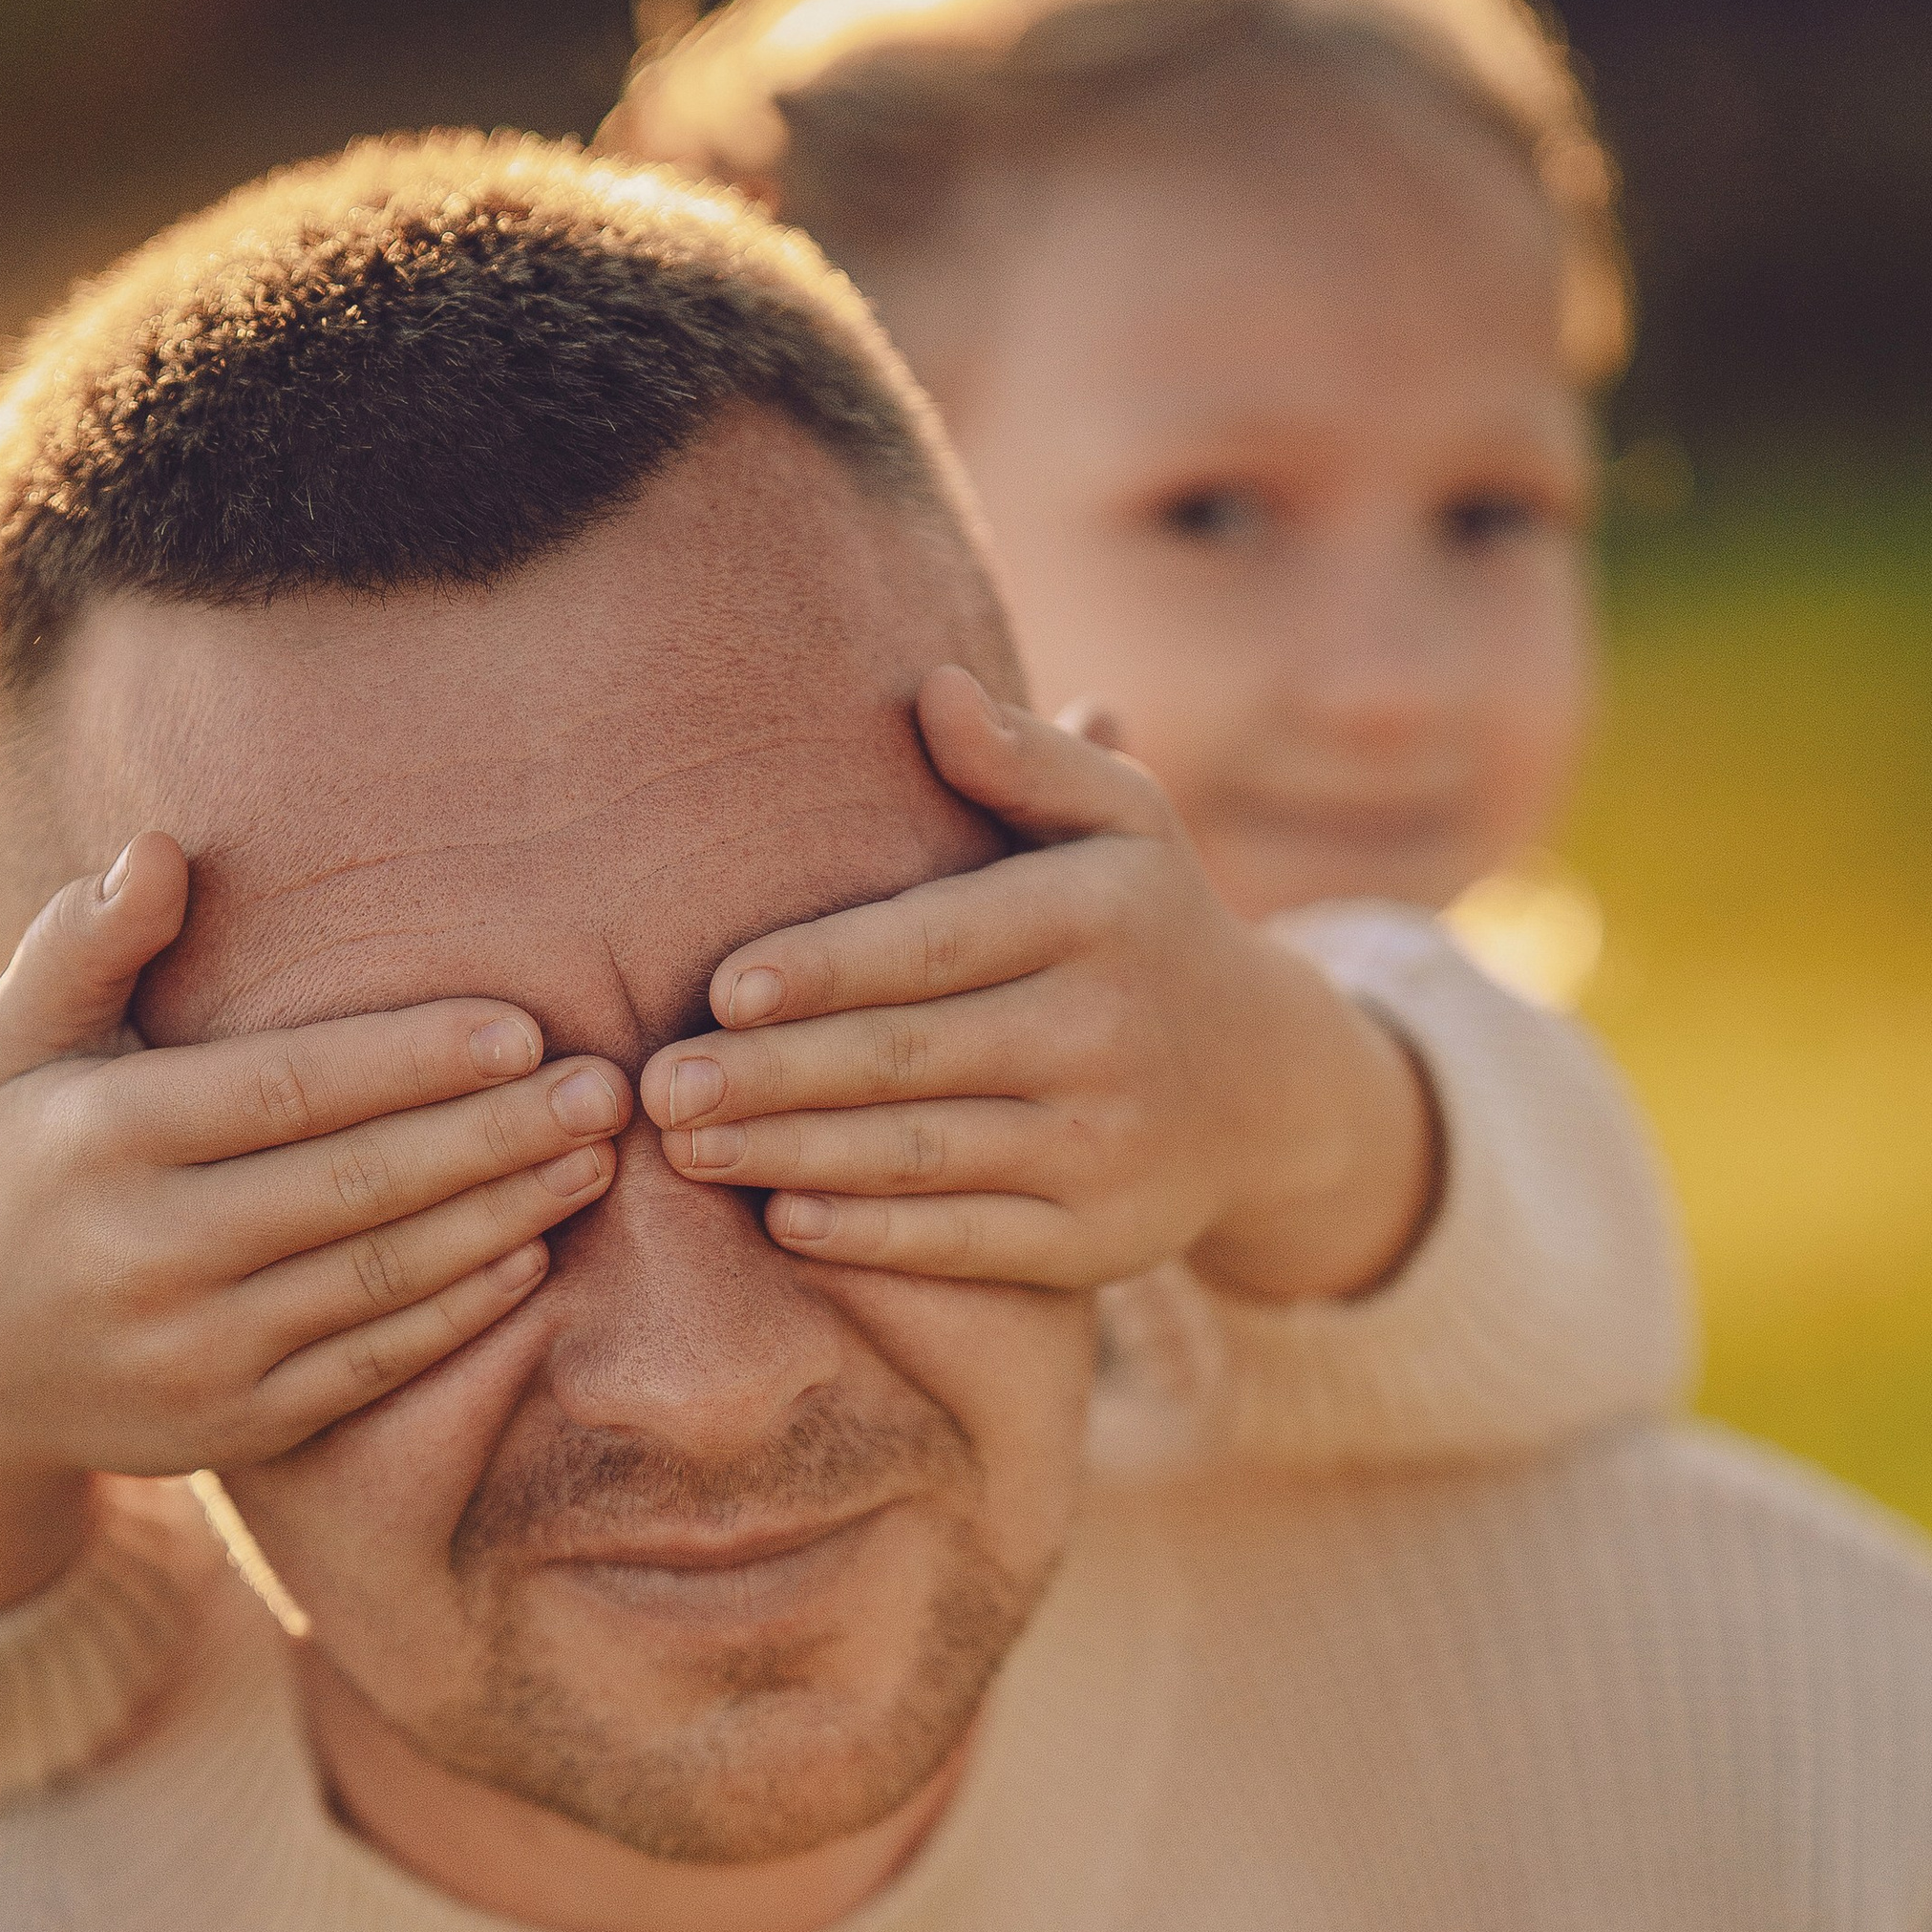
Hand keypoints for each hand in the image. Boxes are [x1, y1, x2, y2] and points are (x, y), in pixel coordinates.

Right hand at [0, 831, 631, 1615]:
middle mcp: (144, 1249)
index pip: (288, 1089)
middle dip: (493, 1137)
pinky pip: (372, 1363)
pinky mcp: (235, 1428)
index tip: (523, 1030)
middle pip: (356, 1185)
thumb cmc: (26, 1164)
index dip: (412, 1062)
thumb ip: (89, 940)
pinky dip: (462, 1313)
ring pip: (380, 1278)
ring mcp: (192, 1350)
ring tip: (593, 1162)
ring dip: (503, 1218)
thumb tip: (161, 847)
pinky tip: (534, 1255)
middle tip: (606, 1092)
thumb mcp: (25, 1044)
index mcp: (103, 1137)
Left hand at [638, 668, 1437, 1302]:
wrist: (1269, 1093)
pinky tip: (787, 1219)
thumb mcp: (1123, 823)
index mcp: (1102, 914)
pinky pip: (966, 1240)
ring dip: (793, 1155)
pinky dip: (873, 1236)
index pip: (938, 942)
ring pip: (922, 1153)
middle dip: (773, 1074)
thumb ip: (1024, 759)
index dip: (825, 967)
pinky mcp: (1096, 1242)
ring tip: (688, 1149)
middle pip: (909, 1056)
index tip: (719, 986)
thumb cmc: (1146, 930)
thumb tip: (931, 689)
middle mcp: (1110, 1032)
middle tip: (662, 1086)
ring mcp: (1105, 1145)